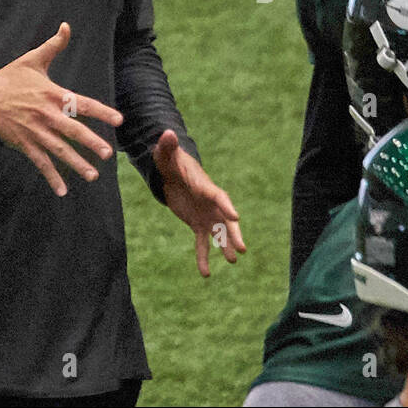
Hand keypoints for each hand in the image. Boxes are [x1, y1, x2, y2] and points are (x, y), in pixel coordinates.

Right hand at [0, 22, 123, 195]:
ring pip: (59, 151)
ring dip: (76, 164)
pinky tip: (63, 191)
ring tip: (93, 176)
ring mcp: (35, 132)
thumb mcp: (31, 60)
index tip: (118, 120)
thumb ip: (53, 46)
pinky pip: (41, 163)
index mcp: (53, 95)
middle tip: (107, 155)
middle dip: (91, 143)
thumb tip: (67, 26)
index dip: (101, 112)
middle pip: (73, 131)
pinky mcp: (25, 145)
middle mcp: (47, 116)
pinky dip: (52, 177)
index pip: (82, 104)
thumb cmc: (9, 79)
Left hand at [154, 129, 245, 276]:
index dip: (226, 206)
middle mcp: (210, 203)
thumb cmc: (171, 161)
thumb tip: (166, 134)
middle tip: (241, 248)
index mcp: (204, 186)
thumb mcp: (166, 155)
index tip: (236, 216)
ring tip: (232, 261)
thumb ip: (167, 147)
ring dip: (224, 246)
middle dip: (233, 233)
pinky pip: (202, 243)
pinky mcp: (197, 224)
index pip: (219, 196)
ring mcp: (206, 215)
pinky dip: (203, 258)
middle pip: (226, 219)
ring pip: (219, 233)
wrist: (172, 173)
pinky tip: (205, 274)